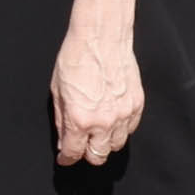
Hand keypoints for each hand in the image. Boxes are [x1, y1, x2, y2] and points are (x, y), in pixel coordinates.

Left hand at [50, 26, 143, 167]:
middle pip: (98, 156)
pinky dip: (120, 129)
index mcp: (80, 119)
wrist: (101, 37)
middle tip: (81, 145)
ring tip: (97, 131)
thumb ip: (61, 120)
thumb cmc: (76, 58)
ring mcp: (123, 115)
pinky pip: (129, 129)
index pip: (74, 153)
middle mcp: (103, 122)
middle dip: (87, 154)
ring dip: (105, 143)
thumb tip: (63, 140)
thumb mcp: (57, 90)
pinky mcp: (137, 106)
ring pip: (115, 146)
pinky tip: (111, 118)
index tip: (65, 157)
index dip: (67, 158)